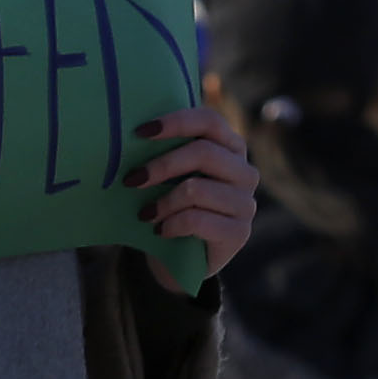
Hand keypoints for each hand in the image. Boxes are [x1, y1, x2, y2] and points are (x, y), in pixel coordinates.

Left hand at [131, 97, 260, 281]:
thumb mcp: (171, 175)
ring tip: (145, 213)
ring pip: (197, 190)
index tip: (140, 132)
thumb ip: (165, 152)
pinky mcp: (239, 232)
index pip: (209, 121)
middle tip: (131, 180)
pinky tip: (160, 230)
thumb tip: (133, 135)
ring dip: (163, 202)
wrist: (183, 257)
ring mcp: (245, 203)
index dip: (176, 122)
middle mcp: (244, 172)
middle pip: (203, 153)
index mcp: (230, 147)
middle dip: (161, 166)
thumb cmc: (174, 205)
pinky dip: (171, 224)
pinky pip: (197, 220)